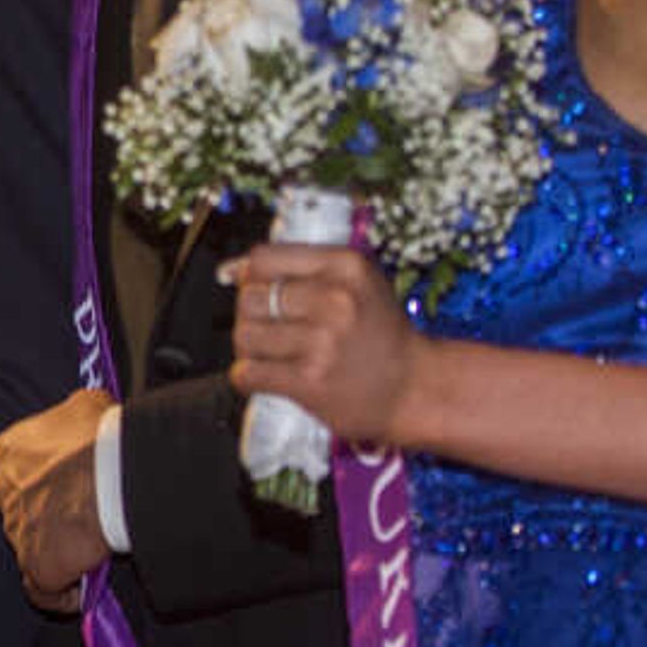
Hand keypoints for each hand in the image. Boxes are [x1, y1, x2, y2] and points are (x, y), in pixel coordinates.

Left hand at [0, 387, 113, 607]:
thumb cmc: (103, 435)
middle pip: (19, 507)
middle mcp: (4, 490)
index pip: (16, 467)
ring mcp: (17, 530)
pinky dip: (58, 594)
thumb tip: (86, 414)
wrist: (114, 474)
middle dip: (43, 515)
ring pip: (30, 546)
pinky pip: (40, 589)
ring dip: (54, 551)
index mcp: (10, 449)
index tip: (66, 484)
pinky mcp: (36, 565)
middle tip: (78, 519)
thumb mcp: (87, 405)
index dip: (42, 479)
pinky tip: (78, 592)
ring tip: (87, 553)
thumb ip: (74, 414)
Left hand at [228, 246, 420, 446]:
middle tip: (274, 329)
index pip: (262, 258)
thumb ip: (299, 269)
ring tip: (275, 354)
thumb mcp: (356, 283)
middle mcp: (335, 300)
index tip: (258, 291)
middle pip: (249, 297)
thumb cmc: (381, 335)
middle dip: (251, 316)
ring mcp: (322, 342)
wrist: (417, 388)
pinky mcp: (310, 381)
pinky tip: (270, 375)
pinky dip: (248, 376)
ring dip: (250, 349)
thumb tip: (229, 270)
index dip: (251, 277)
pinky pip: (247, 373)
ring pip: (244, 336)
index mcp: (345, 266)